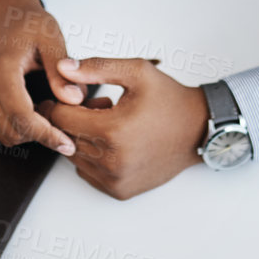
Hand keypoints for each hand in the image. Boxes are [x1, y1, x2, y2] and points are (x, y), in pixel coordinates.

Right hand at [0, 0, 85, 155]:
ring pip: (0, 134)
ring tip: (45, 113)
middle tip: (60, 121)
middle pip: (10, 130)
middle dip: (39, 134)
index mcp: (0, 68)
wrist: (1, 16)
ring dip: (25, 133)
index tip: (67, 143)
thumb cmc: (27, 24)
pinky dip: (11, 128)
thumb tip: (74, 100)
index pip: (22, 116)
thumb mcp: (51, 38)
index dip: (47, 134)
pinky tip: (28, 112)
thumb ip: (62, 72)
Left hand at [38, 58, 208, 199]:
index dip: (60, 103)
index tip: (73, 96)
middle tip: (98, 106)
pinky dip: (92, 157)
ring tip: (108, 123)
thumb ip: (96, 67)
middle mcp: (112, 161)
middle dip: (74, 120)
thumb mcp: (136, 72)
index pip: (60, 119)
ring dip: (83, 139)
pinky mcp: (120, 190)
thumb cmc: (169, 100)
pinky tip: (113, 142)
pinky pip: (87, 173)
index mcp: (113, 130)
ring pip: (74, 157)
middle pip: (65, 138)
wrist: (198, 129)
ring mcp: (115, 179)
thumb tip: (62, 68)